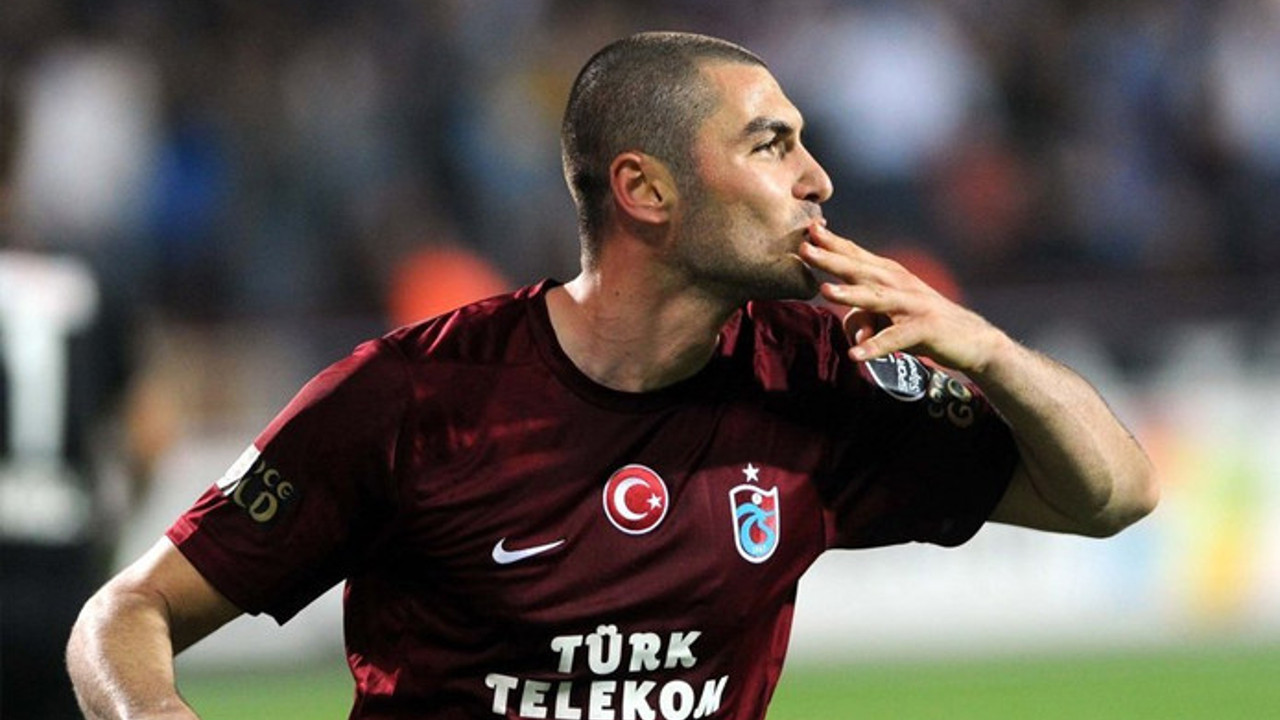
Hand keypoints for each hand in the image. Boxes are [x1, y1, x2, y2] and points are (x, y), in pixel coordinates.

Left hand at [797, 222, 1007, 372]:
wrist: (972, 340)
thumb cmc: (922, 326)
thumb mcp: (887, 322)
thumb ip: (863, 323)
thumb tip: (849, 339)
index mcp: (890, 276)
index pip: (857, 255)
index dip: (834, 242)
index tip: (808, 228)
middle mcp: (900, 284)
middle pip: (861, 269)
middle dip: (832, 259)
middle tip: (805, 248)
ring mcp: (912, 304)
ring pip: (876, 298)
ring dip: (851, 294)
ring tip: (825, 291)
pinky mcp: (924, 328)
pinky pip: (895, 339)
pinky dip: (876, 347)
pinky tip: (856, 355)